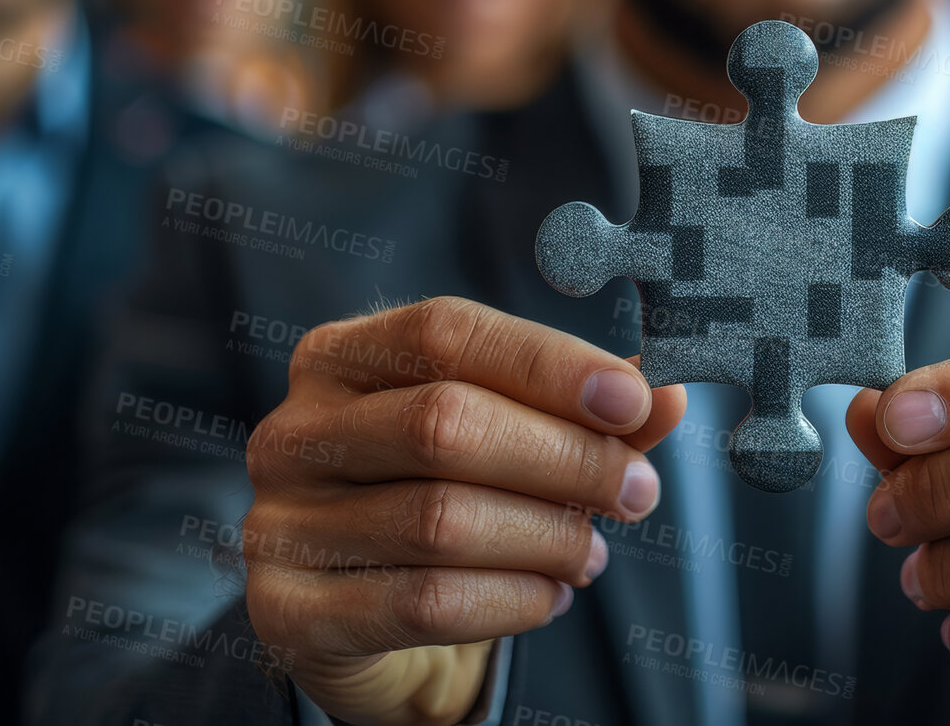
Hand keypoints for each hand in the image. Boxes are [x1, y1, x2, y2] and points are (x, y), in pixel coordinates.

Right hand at [243, 297, 686, 725]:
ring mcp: (280, 522)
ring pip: (440, 519)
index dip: (547, 363)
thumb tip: (669, 393)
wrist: (366, 617)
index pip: (447, 331)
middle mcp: (298, 429)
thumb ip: (582, 412)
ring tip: (592, 552)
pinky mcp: (289, 610)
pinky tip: (549, 596)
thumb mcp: (509, 436)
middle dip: (564, 458)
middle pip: (445, 422)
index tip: (632, 400)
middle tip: (636, 491)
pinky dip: (509, 599)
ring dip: (545, 538)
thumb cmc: (444, 496)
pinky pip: (421, 602)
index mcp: (343, 356)